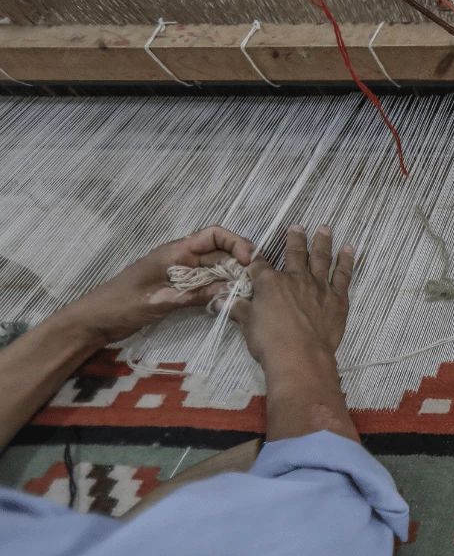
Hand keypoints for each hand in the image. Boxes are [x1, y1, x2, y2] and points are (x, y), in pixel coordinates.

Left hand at [60, 226, 254, 343]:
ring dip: (232, 275)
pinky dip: (220, 288)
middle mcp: (182, 258)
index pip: (214, 235)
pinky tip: (230, 298)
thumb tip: (230, 290)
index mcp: (176, 252)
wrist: (94, 320)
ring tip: (249, 289)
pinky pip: (206, 282)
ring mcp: (181, 272)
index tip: (249, 262)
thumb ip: (194, 295)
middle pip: (220, 251)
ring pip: (215, 267)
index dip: (236, 243)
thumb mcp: (159, 301)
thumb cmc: (121, 305)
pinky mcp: (179, 287)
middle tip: (257, 280)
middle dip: (240, 261)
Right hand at [228, 225, 354, 372]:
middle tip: (298, 227)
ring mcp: (319, 286)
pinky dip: (346, 260)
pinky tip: (349, 249)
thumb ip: (239, 309)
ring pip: (321, 257)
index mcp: (271, 283)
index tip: (256, 257)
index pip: (261, 266)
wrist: (300, 356)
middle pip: (295, 253)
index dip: (257, 260)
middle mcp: (295, 278)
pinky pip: (343, 274)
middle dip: (295, 238)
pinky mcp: (337, 297)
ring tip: (325, 228)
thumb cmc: (270, 342)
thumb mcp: (248, 325)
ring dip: (323, 241)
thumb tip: (221, 302)